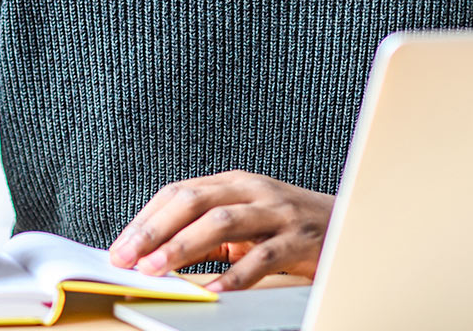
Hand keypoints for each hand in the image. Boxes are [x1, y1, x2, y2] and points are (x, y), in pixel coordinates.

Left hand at [107, 171, 335, 291]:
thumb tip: (157, 253)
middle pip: (194, 201)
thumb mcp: (246, 219)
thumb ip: (208, 231)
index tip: (120, 247)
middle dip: (155, 230)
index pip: (179, 193)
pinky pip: (263, 257)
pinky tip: (214, 291)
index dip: (146, 219)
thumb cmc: (290, 226)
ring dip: (184, 246)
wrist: (353, 225)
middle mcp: (253, 190)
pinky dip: (236, 275)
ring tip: (158, 269)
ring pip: (223, 222)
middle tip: (128, 257)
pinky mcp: (300, 239)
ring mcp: (278, 212)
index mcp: (234, 182)